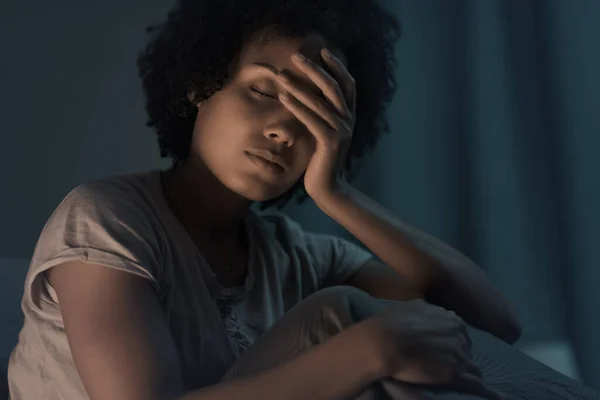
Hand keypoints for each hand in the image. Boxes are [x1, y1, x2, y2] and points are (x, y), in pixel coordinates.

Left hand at [277, 48, 355, 198]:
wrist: (328, 188)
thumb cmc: (321, 161)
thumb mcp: (323, 133)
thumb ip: (321, 116)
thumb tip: (308, 97)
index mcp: (349, 117)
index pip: (347, 84)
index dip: (337, 66)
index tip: (322, 51)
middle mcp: (348, 121)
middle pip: (333, 87)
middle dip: (313, 69)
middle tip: (295, 56)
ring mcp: (341, 131)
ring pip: (319, 102)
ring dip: (298, 86)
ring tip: (281, 76)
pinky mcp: (330, 142)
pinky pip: (311, 119)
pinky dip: (296, 106)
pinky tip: (283, 97)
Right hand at [362, 299, 504, 398]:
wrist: (384, 342)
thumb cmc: (391, 323)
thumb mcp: (412, 306)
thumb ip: (426, 310)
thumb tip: (427, 308)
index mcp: (451, 318)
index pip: (460, 333)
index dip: (452, 342)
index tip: (443, 349)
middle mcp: (459, 334)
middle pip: (467, 349)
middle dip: (460, 356)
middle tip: (446, 364)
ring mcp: (459, 353)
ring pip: (472, 366)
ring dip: (468, 373)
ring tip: (471, 382)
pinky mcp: (454, 373)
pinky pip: (475, 383)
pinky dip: (487, 391)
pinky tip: (498, 397)